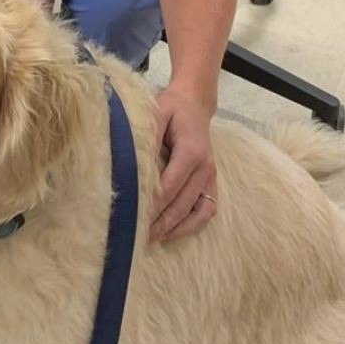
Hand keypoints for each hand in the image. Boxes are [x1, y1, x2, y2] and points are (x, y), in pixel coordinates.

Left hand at [150, 83, 217, 242]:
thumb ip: (147, 137)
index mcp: (191, 151)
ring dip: (176, 228)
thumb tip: (132, 164)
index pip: (170, 186)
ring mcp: (211, 177)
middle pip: (182, 204)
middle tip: (138, 237)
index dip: (153, 205)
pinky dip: (192, 225)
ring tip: (153, 239)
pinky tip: (173, 232)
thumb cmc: (171, 108)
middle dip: (160, 223)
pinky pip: (207, 210)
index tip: (134, 219)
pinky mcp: (212, 182)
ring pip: (197, 212)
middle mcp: (205, 167)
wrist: (194, 104)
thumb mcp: (157, 114)